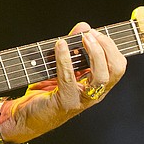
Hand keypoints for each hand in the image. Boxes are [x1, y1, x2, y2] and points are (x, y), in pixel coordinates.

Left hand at [2, 22, 126, 143]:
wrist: (25, 116)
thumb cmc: (45, 91)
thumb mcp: (62, 65)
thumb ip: (74, 46)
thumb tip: (84, 26)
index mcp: (97, 85)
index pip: (117, 65)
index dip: (110, 46)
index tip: (94, 32)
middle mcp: (94, 94)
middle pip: (115, 70)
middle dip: (107, 47)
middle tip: (90, 34)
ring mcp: (82, 100)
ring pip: (101, 77)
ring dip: (94, 53)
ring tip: (83, 38)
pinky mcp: (66, 102)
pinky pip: (69, 78)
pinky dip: (65, 59)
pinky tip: (59, 45)